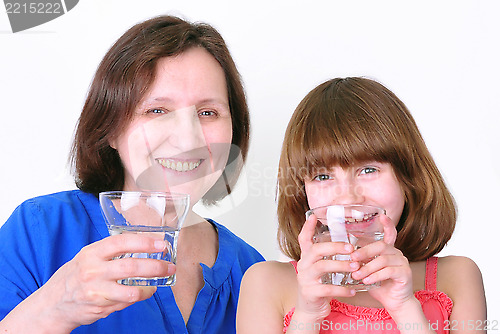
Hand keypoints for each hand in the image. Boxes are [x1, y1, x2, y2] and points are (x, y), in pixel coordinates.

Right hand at [36, 234, 174, 331]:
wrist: (53, 304)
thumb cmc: (75, 276)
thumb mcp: (88, 256)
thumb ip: (110, 250)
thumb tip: (143, 243)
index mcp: (91, 253)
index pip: (121, 242)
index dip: (144, 242)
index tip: (161, 244)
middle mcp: (93, 270)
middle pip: (130, 267)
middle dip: (155, 267)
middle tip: (169, 266)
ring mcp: (96, 290)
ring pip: (131, 290)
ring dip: (151, 286)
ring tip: (160, 282)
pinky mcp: (100, 306)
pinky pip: (126, 302)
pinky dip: (139, 296)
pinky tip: (145, 292)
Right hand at [294, 214, 357, 321]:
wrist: (310, 310)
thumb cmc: (319, 286)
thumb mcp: (320, 269)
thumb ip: (327, 257)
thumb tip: (348, 244)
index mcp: (306, 258)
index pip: (303, 239)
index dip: (307, 227)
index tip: (314, 216)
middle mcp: (303, 266)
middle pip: (316, 250)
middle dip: (334, 247)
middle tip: (351, 248)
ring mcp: (305, 279)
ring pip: (322, 267)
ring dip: (341, 265)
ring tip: (356, 267)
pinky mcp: (310, 293)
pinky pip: (327, 289)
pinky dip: (342, 289)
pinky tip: (353, 290)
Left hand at [350, 214, 413, 316]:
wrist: (394, 302)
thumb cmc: (379, 285)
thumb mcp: (367, 271)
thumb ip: (360, 262)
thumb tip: (343, 254)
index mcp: (388, 250)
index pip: (390, 233)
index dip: (387, 224)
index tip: (382, 216)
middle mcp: (397, 253)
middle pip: (380, 246)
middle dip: (364, 252)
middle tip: (352, 259)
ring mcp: (402, 263)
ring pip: (382, 259)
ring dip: (367, 267)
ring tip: (356, 275)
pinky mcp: (405, 273)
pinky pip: (388, 271)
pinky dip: (375, 276)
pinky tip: (366, 281)